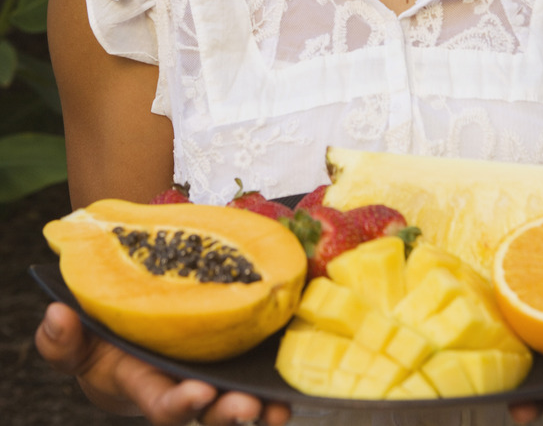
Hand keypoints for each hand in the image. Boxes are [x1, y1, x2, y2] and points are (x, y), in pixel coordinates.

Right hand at [35, 302, 291, 425]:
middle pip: (212, 412)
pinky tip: (297, 377)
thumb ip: (62, 342)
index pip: (165, 403)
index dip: (181, 403)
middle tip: (247, 405)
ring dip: (263, 405)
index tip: (198, 393)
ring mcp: (218, 376)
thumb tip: (57, 317)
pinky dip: (282, 380)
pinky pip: (265, 374)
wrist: (134, 335)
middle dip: (229, 413)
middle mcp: (189, 388)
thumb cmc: (107, 347)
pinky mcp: (241, 358)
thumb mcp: (77, 346)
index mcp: (149, 387)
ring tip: (279, 405)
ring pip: (242, 398)